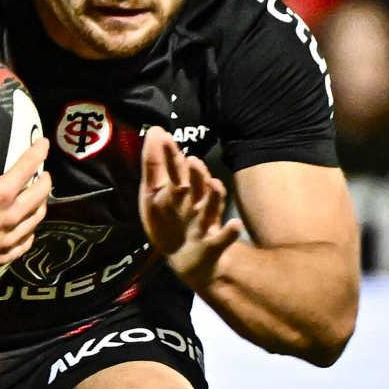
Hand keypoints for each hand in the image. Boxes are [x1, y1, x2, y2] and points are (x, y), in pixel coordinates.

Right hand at [0, 104, 48, 277]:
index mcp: (0, 193)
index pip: (29, 166)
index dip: (38, 151)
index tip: (42, 144)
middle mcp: (9, 217)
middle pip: (40, 195)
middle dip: (44, 180)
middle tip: (42, 173)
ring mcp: (5, 240)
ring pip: (35, 220)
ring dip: (39, 206)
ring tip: (37, 199)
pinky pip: (23, 244)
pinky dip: (28, 233)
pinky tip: (24, 229)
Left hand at [139, 126, 236, 287]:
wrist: (187, 258)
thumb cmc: (170, 220)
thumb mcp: (154, 194)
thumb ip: (154, 165)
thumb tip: (154, 130)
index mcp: (179, 191)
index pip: (174, 171)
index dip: (169, 156)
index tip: (163, 138)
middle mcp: (194, 203)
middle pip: (195, 187)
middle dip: (194, 175)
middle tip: (191, 161)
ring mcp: (204, 222)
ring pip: (211, 207)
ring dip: (213, 196)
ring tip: (213, 183)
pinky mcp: (212, 244)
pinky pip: (223, 238)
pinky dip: (229, 233)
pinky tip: (234, 225)